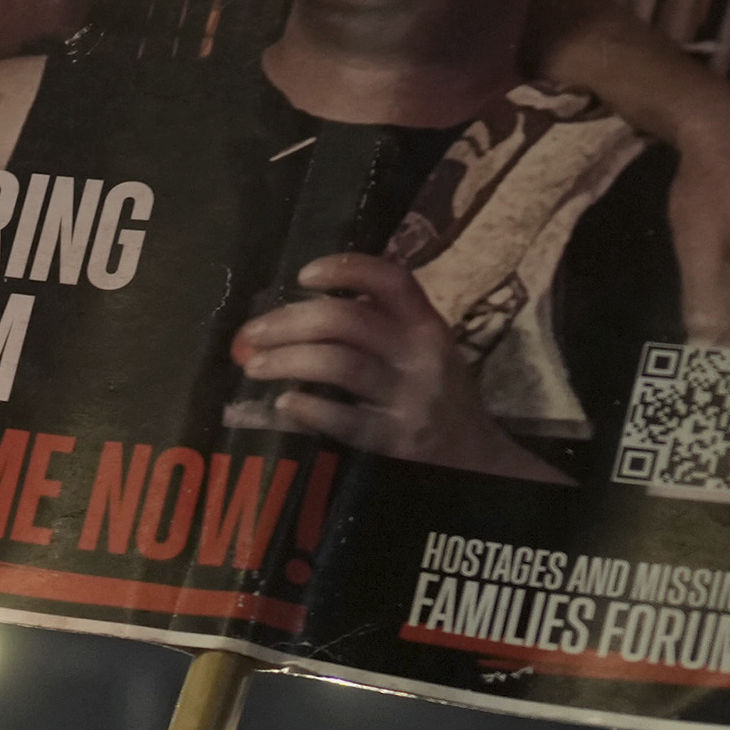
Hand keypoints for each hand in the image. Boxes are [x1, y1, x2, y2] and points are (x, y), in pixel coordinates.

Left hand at [229, 257, 559, 479]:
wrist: (477, 460)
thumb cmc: (438, 398)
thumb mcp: (424, 351)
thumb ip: (382, 325)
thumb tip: (304, 308)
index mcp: (426, 324)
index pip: (391, 279)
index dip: (346, 269)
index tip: (303, 275)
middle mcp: (420, 354)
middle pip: (346, 320)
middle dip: (289, 322)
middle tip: (252, 333)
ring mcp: (408, 397)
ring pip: (337, 364)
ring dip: (286, 360)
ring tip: (255, 365)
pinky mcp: (394, 440)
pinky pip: (342, 419)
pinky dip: (307, 409)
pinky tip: (285, 405)